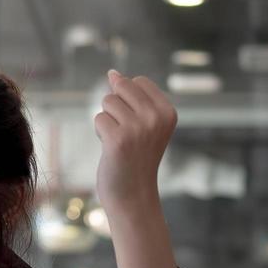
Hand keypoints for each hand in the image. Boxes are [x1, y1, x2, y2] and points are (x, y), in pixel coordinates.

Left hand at [93, 70, 177, 216]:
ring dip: (107, 120)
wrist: (133, 194)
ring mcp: (138, 128)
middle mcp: (156, 118)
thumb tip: (112, 72)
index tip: (136, 123)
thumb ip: (131, 96)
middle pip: (121, 87)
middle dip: (116, 106)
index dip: (129, 99)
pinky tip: (111, 149)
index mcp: (168, 112)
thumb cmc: (135, 156)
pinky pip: (99, 118)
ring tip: (119, 141)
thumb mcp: (142, 122)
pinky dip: (100, 132)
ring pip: (107, 102)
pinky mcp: (118, 139)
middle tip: (126, 132)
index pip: (138, 81)